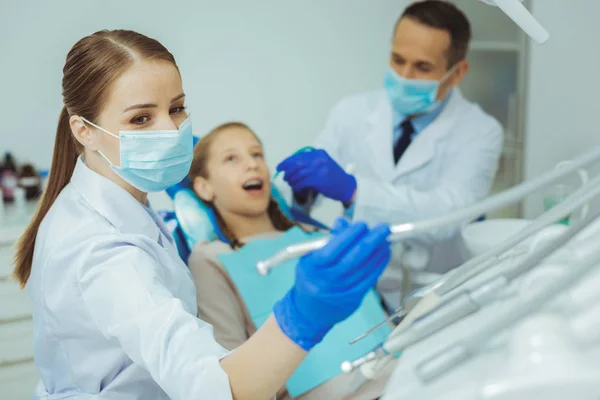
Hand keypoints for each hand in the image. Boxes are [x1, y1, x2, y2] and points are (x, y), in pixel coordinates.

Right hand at [273, 218, 390, 350]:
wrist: (309, 311)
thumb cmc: (311, 277)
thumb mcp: (310, 257)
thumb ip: (327, 240)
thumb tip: (343, 223)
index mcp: (312, 267)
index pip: (332, 250)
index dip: (349, 236)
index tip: (362, 225)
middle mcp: (326, 280)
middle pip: (352, 259)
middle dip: (371, 241)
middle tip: (383, 228)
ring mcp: (341, 291)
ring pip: (364, 269)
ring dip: (378, 252)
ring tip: (386, 238)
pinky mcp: (353, 298)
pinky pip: (370, 279)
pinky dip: (379, 264)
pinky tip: (384, 253)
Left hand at [277, 149, 356, 203]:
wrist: (347, 186)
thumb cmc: (332, 177)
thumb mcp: (322, 165)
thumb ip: (309, 163)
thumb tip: (290, 167)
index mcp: (318, 153)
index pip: (298, 156)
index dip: (287, 162)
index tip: (280, 167)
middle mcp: (319, 159)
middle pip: (296, 164)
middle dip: (288, 171)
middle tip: (285, 177)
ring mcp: (319, 169)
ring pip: (298, 174)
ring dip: (292, 180)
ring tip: (290, 183)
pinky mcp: (319, 179)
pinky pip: (302, 182)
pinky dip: (297, 186)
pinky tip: (297, 188)